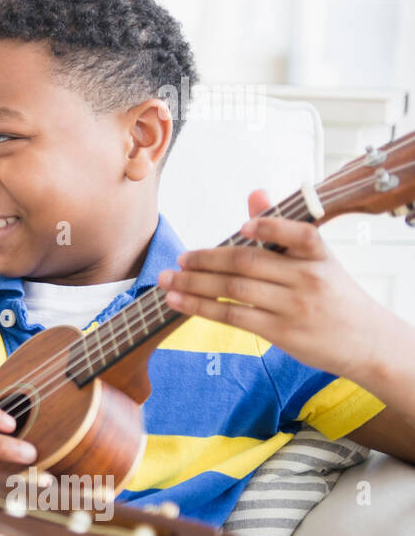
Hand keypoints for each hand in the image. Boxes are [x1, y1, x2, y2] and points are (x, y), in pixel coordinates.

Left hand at [156, 189, 389, 380]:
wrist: (368, 341)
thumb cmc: (332, 293)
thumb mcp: (318, 260)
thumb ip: (283, 229)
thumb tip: (255, 193)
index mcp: (319, 255)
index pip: (301, 235)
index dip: (271, 227)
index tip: (243, 227)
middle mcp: (308, 279)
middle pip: (249, 262)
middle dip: (207, 259)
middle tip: (180, 258)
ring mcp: (295, 307)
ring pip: (235, 290)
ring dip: (194, 284)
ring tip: (168, 280)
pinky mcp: (282, 333)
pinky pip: (234, 316)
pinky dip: (202, 307)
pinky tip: (179, 302)